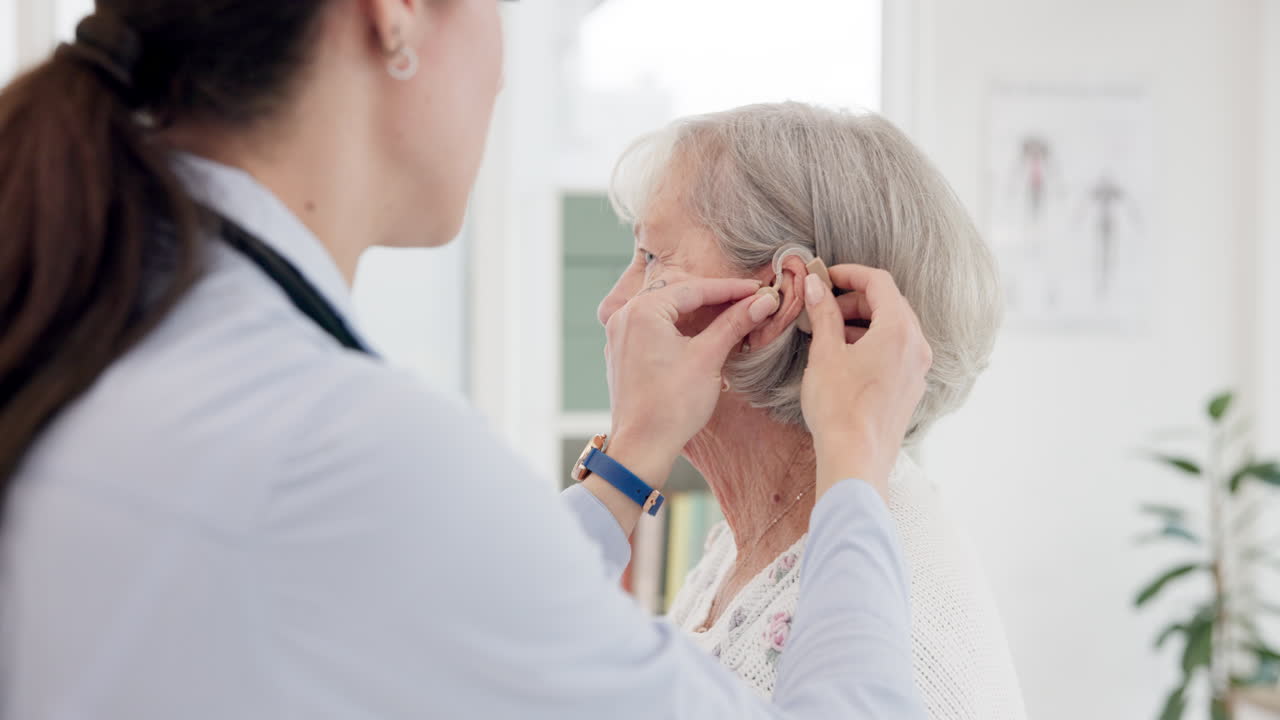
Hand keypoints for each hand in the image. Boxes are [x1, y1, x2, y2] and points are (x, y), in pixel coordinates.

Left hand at [603, 278, 776, 482]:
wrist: (643, 447)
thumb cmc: (672, 405)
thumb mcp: (708, 357)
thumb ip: (734, 323)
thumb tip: (763, 302)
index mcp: (642, 311)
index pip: (694, 289)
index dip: (730, 289)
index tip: (757, 290)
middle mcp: (625, 317)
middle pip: (677, 295)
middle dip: (714, 298)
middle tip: (747, 300)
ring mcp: (620, 336)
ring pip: (666, 311)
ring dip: (698, 313)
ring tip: (731, 315)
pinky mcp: (623, 354)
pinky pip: (654, 329)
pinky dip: (679, 328)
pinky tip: (703, 335)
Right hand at [800, 266, 932, 498]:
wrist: (856, 460)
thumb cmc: (839, 407)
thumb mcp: (825, 354)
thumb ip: (824, 314)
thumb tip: (816, 286)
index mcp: (899, 330)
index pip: (880, 282)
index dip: (850, 274)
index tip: (825, 277)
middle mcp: (917, 346)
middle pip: (889, 304)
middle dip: (854, 300)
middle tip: (821, 307)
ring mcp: (918, 369)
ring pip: (892, 329)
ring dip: (861, 322)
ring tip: (827, 333)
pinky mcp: (911, 388)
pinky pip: (895, 352)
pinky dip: (871, 343)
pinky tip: (843, 357)